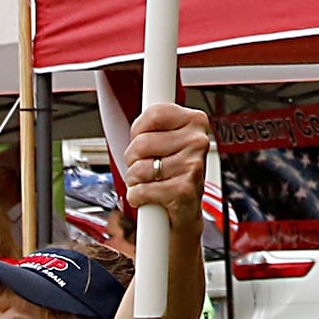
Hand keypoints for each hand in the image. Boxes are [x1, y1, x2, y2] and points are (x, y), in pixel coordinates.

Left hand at [119, 104, 211, 222]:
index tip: (141, 138)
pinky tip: (150, 197)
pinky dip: (137, 197)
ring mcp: (193, 166)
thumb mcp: (166, 140)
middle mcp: (198, 141)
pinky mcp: (184, 191)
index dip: (138, 129)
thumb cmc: (173, 172)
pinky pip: (141, 190)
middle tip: (145, 166)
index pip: (154, 113)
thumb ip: (152, 123)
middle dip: (133, 158)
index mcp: (195, 121)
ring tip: (150, 182)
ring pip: (138, 168)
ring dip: (135, 180)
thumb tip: (120, 108)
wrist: (186, 209)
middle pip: (141, 143)